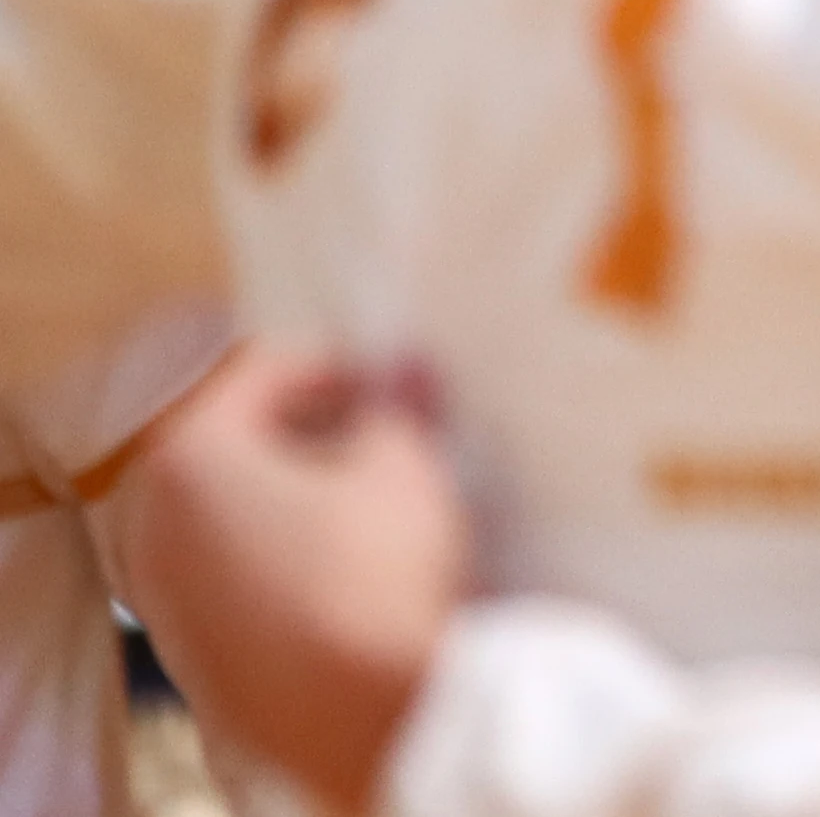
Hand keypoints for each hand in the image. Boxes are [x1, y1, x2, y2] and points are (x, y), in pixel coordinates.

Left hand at [101, 345, 466, 816]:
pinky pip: (226, 575)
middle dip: (301, 431)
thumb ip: (396, 410)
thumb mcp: (402, 467)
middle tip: (375, 431)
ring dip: (286, 495)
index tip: (389, 377)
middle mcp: (150, 522)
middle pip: (228, 446)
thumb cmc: (370, 573)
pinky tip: (338, 566)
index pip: (258, 376)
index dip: (335, 366)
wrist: (359, 715)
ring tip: (362, 500)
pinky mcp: (187, 650)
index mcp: (188, 458)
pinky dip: (273, 553)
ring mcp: (161, 594)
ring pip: (223, 514)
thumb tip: (407, 374)